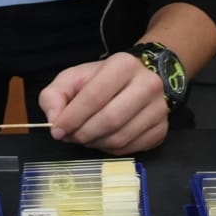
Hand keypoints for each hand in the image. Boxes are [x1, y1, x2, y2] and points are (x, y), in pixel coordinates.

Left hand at [39, 53, 168, 155]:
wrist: (139, 79)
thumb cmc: (102, 79)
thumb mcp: (73, 78)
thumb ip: (54, 95)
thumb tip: (54, 120)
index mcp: (123, 65)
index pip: (95, 96)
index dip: (72, 117)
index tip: (57, 130)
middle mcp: (148, 85)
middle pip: (110, 120)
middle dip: (83, 133)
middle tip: (70, 137)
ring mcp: (159, 109)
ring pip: (120, 138)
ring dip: (95, 144)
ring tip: (85, 137)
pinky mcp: (162, 130)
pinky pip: (130, 149)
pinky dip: (110, 150)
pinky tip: (102, 139)